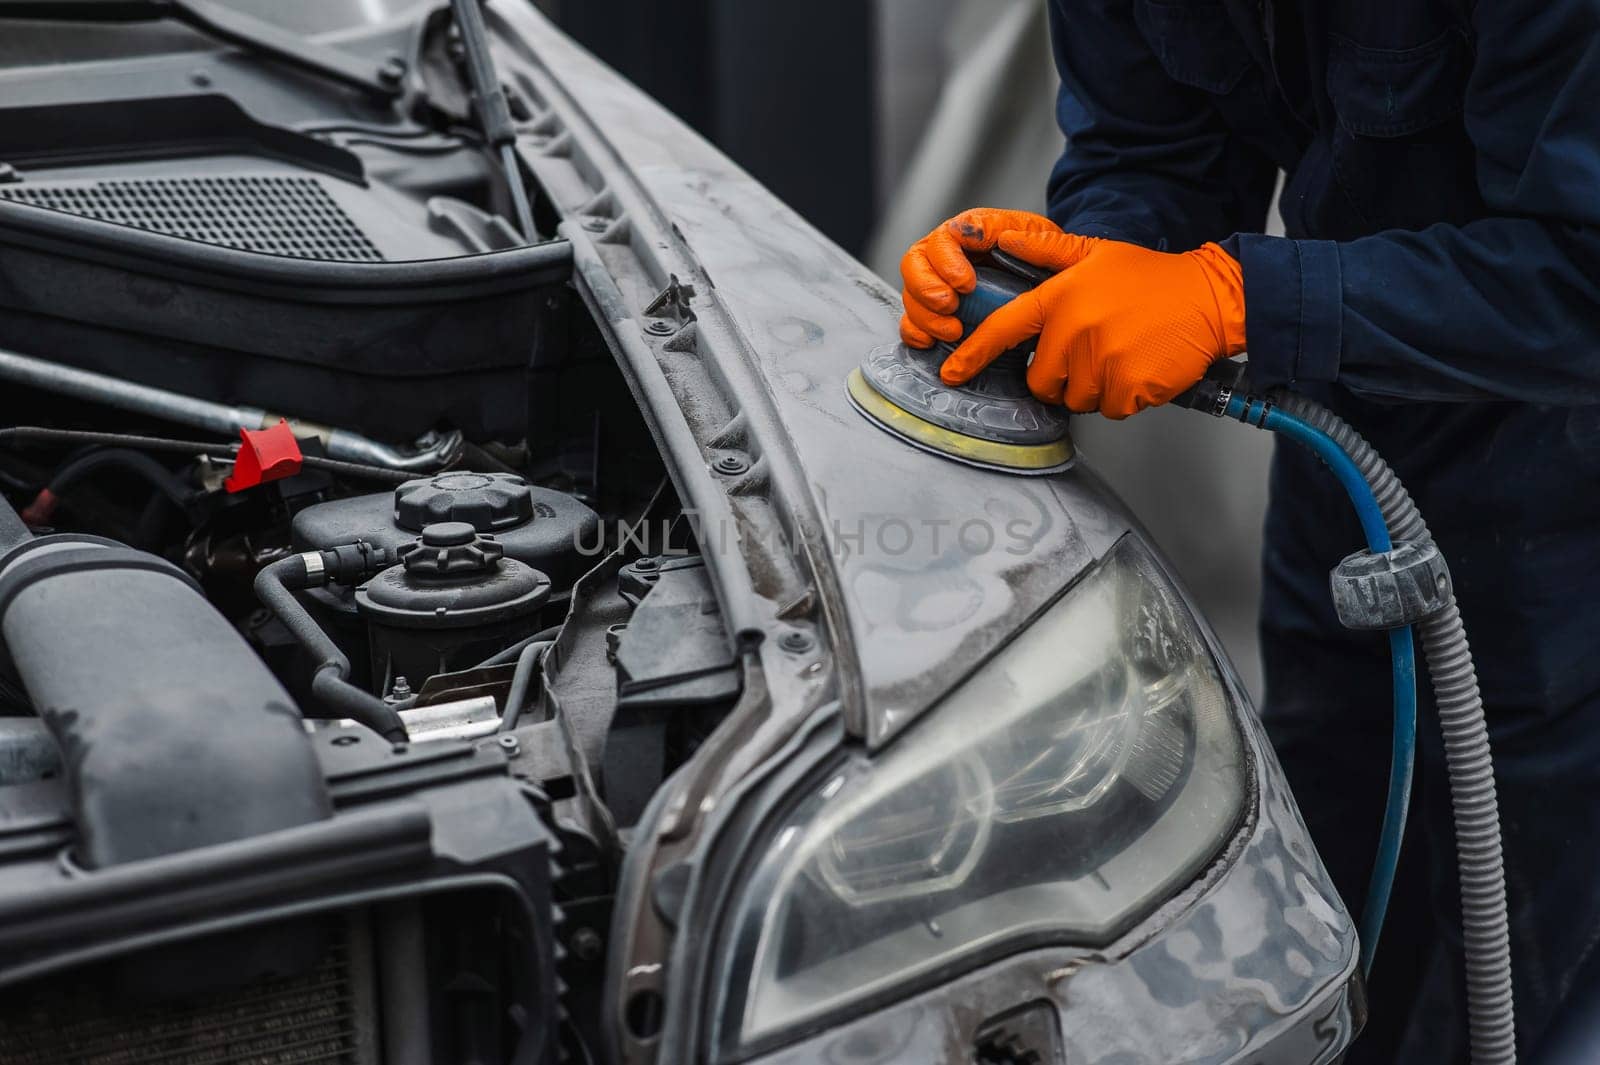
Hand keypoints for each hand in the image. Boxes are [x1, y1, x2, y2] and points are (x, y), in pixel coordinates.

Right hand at [898, 208, 1062, 348]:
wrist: (1054, 285)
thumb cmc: (1046, 258)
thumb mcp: (1043, 238)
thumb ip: (1022, 233)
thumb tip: (996, 237)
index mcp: (968, 231)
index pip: (941, 239)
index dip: (946, 261)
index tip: (967, 284)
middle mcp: (945, 255)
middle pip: (913, 264)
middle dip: (926, 288)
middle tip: (950, 306)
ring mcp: (937, 284)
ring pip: (910, 295)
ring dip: (925, 316)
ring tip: (953, 332)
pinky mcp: (936, 313)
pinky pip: (910, 323)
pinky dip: (915, 334)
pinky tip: (931, 342)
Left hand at [940, 231, 1245, 418]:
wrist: (1210, 297)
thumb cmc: (1151, 277)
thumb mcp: (1096, 253)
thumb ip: (1046, 251)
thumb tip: (1004, 238)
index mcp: (1060, 299)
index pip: (1003, 330)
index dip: (972, 355)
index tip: (951, 372)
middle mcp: (1075, 331)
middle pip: (1041, 380)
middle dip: (1059, 376)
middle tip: (1090, 353)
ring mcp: (1101, 362)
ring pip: (1075, 397)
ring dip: (1093, 387)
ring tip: (1119, 355)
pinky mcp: (1128, 388)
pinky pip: (1109, 409)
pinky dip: (1121, 398)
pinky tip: (1138, 369)